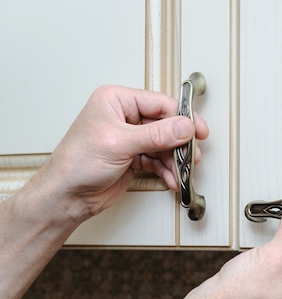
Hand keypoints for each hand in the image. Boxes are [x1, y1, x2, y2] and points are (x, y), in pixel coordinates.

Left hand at [42, 85, 208, 219]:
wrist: (66, 197)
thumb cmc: (76, 164)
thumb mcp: (120, 143)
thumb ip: (156, 135)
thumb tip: (184, 126)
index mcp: (116, 101)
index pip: (159, 103)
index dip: (181, 118)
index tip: (198, 132)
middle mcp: (124, 116)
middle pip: (166, 125)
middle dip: (180, 143)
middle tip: (191, 156)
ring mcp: (130, 137)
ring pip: (165, 144)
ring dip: (175, 160)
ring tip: (181, 171)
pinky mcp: (134, 156)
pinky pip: (159, 160)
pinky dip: (168, 170)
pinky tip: (171, 179)